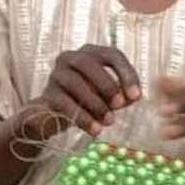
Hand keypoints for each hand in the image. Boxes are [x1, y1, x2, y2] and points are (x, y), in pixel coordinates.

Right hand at [21, 44, 141, 138]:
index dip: (126, 74)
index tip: (136, 96)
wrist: (54, 117)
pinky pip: (65, 103)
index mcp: (89, 53)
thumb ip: (123, 94)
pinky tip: (95, 130)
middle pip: (89, 64)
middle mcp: (69, 58)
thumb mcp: (110, 97)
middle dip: (107, 85)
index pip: (112, 55)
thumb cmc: (88, 101)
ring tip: (109, 121)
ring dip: (96, 104)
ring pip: (75, 83)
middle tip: (119, 105)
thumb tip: (132, 96)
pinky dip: (83, 118)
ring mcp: (55, 75)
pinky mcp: (47, 94)